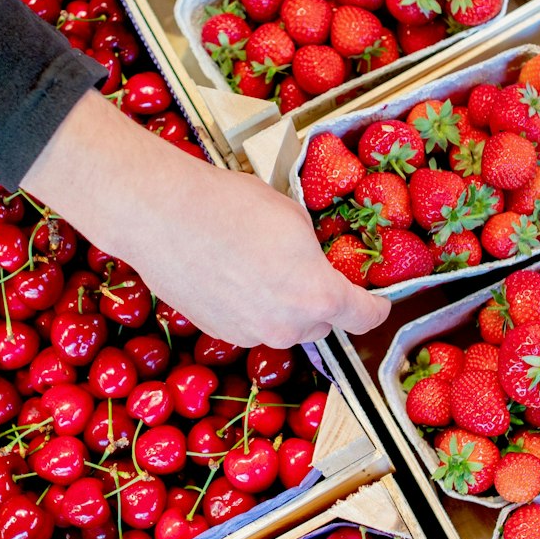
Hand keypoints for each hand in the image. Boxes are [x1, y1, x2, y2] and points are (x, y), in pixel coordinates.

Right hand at [22, 92, 390, 347]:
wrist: (162, 215)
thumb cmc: (230, 204)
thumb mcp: (293, 216)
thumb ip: (313, 252)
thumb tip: (311, 261)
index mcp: (318, 295)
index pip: (365, 318)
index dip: (377, 309)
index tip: (378, 304)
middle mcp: (288, 326)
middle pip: (322, 323)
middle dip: (321, 301)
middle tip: (304, 267)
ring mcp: (251, 334)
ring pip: (284, 327)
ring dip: (284, 306)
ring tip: (260, 265)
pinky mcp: (220, 332)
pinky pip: (251, 325)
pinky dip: (251, 308)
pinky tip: (232, 274)